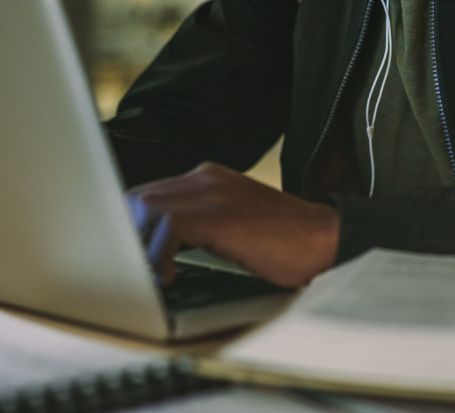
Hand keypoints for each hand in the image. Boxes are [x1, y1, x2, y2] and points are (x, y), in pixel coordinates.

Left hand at [126, 162, 339, 287]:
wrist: (326, 239)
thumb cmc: (285, 242)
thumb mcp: (234, 223)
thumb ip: (199, 223)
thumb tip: (159, 247)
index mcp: (209, 177)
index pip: (151, 193)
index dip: (133, 224)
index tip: (129, 251)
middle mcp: (207, 177)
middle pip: (141, 197)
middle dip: (129, 234)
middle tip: (132, 267)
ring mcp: (213, 192)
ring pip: (147, 208)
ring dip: (140, 244)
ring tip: (150, 272)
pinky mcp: (220, 214)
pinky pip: (168, 227)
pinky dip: (159, 255)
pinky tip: (170, 276)